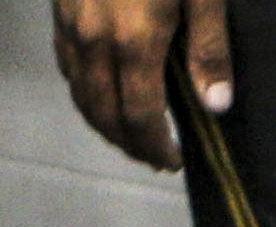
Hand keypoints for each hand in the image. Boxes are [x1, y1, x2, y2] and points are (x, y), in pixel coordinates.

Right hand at [49, 0, 227, 168]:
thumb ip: (209, 48)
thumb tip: (215, 105)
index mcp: (135, 41)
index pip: (141, 117)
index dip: (156, 147)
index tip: (173, 162)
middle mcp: (94, 40)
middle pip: (104, 114)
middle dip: (129, 145)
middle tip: (154, 160)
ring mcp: (71, 25)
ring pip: (79, 93)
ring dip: (104, 125)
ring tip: (131, 139)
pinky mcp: (59, 10)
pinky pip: (66, 64)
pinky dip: (84, 94)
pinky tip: (103, 98)